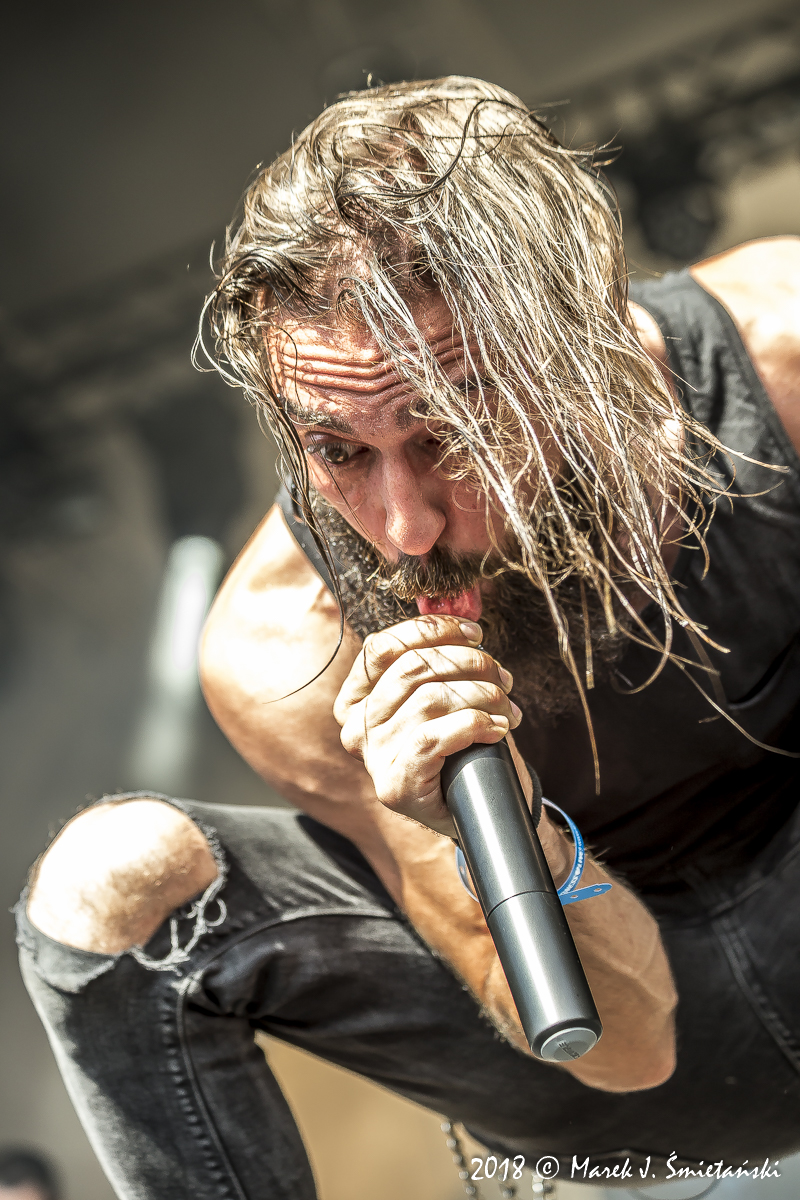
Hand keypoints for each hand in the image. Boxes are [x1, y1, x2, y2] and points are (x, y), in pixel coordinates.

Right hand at [333, 615, 521, 836]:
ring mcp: (372, 757)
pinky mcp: (395, 784)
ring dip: (481, 695)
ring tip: (506, 705)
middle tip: (503, 676)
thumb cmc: (457, 746)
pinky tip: (498, 728)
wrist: (474, 809)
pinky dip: (475, 725)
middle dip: (469, 663)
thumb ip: (435, 664)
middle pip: (412, 668)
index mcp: (356, 698)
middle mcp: (356, 726)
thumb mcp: (438, 698)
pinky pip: (435, 737)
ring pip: (430, 699)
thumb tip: (463, 626)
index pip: (382, 647)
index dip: (431, 630)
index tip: (474, 633)